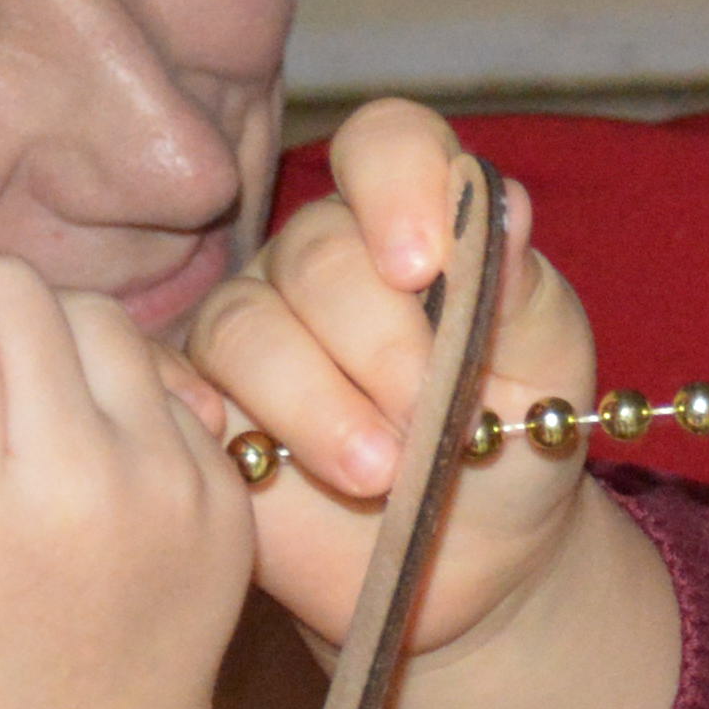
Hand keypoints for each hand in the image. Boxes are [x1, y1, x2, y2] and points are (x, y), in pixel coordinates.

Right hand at [182, 97, 605, 664]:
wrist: (473, 563)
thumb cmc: (515, 447)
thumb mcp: (547, 371)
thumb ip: (522, 289)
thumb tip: (506, 206)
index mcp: (413, 223)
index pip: (386, 145)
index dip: (396, 186)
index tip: (422, 268)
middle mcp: (320, 260)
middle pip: (316, 254)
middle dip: (379, 343)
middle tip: (430, 423)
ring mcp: (251, 330)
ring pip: (244, 327)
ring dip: (316, 404)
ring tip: (380, 475)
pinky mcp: (201, 404)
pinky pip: (161, 380)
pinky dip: (194, 409)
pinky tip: (255, 460)